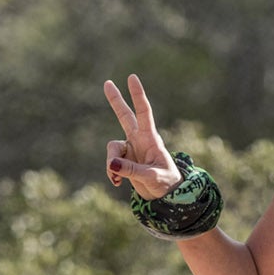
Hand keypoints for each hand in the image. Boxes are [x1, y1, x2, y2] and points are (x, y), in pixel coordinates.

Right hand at [104, 74, 182, 200]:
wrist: (165, 196)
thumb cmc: (166, 184)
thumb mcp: (152, 177)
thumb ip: (132, 170)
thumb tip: (111, 164)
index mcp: (151, 138)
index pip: (144, 112)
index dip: (137, 95)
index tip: (132, 78)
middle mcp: (139, 140)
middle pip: (124, 116)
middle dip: (116, 101)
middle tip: (107, 82)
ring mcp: (130, 149)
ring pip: (112, 149)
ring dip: (111, 164)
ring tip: (118, 180)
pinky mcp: (124, 160)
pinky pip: (111, 163)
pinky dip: (111, 173)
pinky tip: (118, 183)